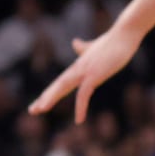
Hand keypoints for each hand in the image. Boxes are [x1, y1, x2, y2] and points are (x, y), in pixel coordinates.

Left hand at [27, 23, 144, 122]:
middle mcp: (77, 69)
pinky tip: (79, 120)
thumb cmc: (112, 43)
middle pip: (57, 86)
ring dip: (51, 97)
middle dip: (44, 99)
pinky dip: (80, 107)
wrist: (123, 35)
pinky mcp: (94, 74)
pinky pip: (84, 93)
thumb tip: (74, 42)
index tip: (38, 104)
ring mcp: (85, 71)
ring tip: (41, 109)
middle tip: (31, 111)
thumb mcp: (94, 49)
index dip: (49, 93)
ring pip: (63, 86)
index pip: (60, 82)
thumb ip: (84, 48)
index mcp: (77, 67)